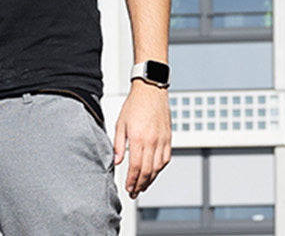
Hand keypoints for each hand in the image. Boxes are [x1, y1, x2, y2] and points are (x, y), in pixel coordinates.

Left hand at [113, 81, 171, 197]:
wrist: (151, 92)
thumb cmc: (134, 106)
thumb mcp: (120, 124)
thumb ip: (118, 145)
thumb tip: (116, 162)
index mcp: (139, 138)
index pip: (136, 166)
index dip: (132, 180)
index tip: (128, 188)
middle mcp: (153, 141)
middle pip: (148, 170)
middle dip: (141, 184)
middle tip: (134, 193)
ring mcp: (163, 141)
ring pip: (158, 167)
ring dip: (151, 179)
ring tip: (143, 187)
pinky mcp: (169, 138)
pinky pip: (166, 158)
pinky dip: (160, 169)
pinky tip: (154, 173)